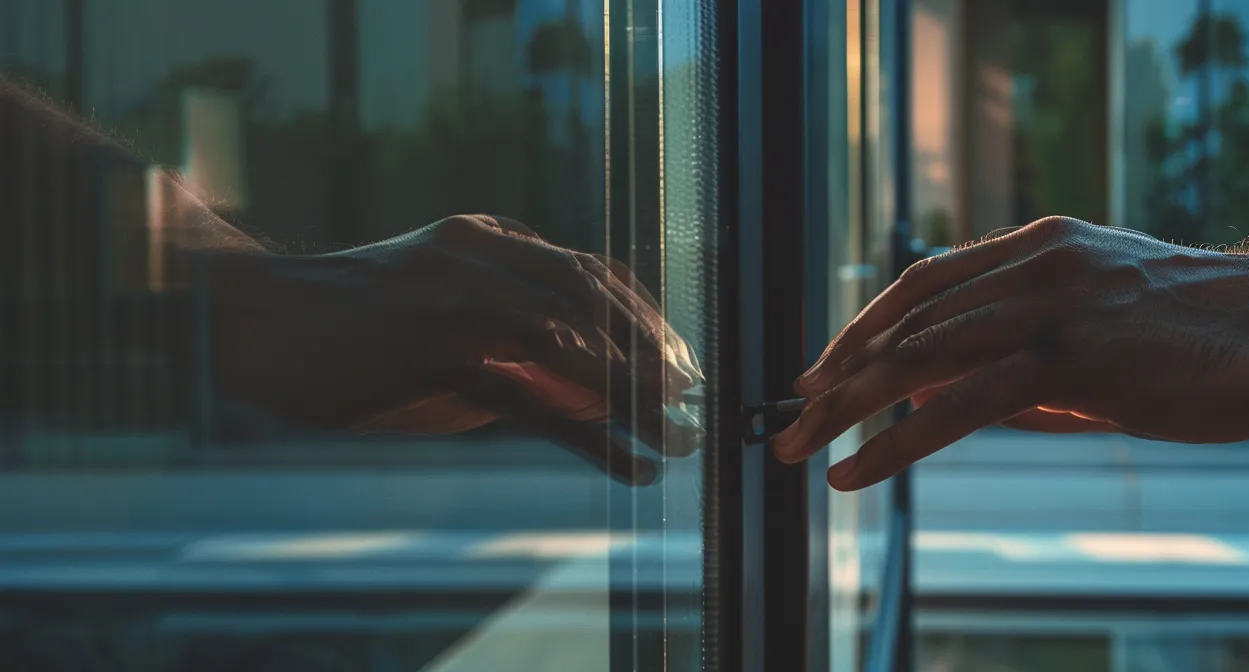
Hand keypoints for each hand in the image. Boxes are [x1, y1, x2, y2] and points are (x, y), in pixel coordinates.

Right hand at [203, 215, 702, 482]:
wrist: (248, 319)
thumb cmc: (346, 325)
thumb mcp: (437, 316)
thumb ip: (507, 344)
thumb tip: (592, 397)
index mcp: (487, 238)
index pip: (594, 270)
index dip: (647, 317)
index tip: (681, 361)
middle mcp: (482, 256)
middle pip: (600, 297)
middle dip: (656, 351)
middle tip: (693, 399)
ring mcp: (460, 300)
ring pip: (576, 347)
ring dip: (639, 398)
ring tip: (677, 438)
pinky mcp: (436, 353)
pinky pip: (536, 400)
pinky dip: (596, 437)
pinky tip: (634, 463)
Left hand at [774, 216, 1248, 489]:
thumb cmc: (1217, 337)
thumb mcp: (1109, 343)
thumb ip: (1036, 371)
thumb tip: (960, 405)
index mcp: (1043, 249)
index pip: (923, 285)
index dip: (863, 330)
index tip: (824, 377)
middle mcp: (1037, 263)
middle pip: (905, 318)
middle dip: (836, 374)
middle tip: (787, 422)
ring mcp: (1054, 304)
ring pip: (920, 356)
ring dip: (847, 408)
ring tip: (799, 449)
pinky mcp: (1075, 356)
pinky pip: (963, 400)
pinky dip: (899, 437)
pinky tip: (860, 469)